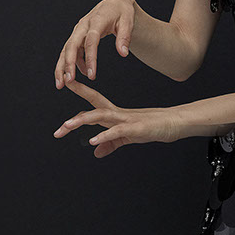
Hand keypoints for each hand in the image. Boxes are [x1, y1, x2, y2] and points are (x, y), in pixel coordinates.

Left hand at [53, 79, 182, 156]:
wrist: (174, 123)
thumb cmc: (152, 127)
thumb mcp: (127, 137)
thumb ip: (110, 143)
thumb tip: (94, 151)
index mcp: (115, 114)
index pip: (93, 102)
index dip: (80, 91)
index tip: (65, 84)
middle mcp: (118, 113)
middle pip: (93, 107)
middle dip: (76, 107)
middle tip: (59, 116)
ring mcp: (126, 119)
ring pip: (101, 115)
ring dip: (83, 120)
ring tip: (67, 126)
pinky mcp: (135, 128)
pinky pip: (117, 131)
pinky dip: (104, 136)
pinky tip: (94, 141)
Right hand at [54, 0, 135, 88]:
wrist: (114, 3)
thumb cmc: (122, 12)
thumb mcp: (128, 21)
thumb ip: (125, 37)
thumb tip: (123, 54)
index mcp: (97, 20)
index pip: (91, 41)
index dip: (90, 58)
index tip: (91, 75)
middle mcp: (83, 25)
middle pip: (72, 45)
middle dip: (68, 64)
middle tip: (68, 82)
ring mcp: (78, 30)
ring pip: (66, 49)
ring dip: (62, 66)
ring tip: (61, 84)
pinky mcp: (77, 35)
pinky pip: (71, 50)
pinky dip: (71, 63)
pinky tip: (76, 75)